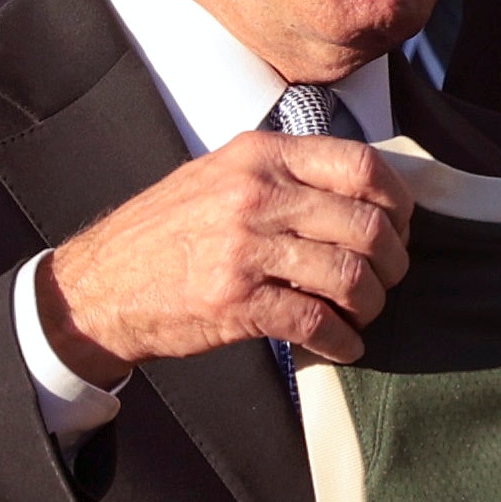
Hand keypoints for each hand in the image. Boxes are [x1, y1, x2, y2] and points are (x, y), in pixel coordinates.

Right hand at [34, 129, 416, 380]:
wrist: (99, 287)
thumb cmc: (167, 231)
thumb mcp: (222, 174)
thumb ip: (287, 173)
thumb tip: (366, 191)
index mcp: (260, 156)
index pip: (360, 165)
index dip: (397, 200)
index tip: (401, 225)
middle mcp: (256, 195)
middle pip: (365, 224)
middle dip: (392, 261)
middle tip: (389, 278)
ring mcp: (244, 249)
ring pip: (349, 275)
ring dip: (372, 304)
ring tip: (365, 313)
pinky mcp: (235, 302)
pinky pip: (315, 323)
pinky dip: (342, 341)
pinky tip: (344, 346)